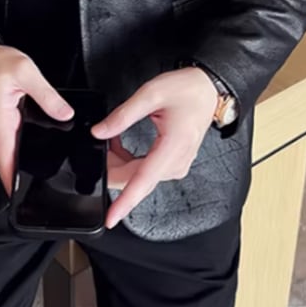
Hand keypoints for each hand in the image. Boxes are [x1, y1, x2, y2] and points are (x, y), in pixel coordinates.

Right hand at [0, 42, 73, 195]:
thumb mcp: (26, 73)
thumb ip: (46, 94)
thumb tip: (64, 113)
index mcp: (1, 119)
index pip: (4, 156)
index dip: (10, 177)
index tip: (16, 196)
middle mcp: (0, 126)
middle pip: (8, 159)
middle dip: (19, 177)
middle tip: (36, 194)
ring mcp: (3, 123)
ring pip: (12, 150)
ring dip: (21, 165)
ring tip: (41, 180)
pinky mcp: (7, 118)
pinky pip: (16, 138)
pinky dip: (25, 149)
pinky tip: (38, 152)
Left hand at [92, 67, 217, 228]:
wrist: (208, 89)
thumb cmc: (187, 90)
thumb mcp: (150, 94)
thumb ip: (123, 115)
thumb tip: (99, 132)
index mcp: (173, 148)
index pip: (143, 182)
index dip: (124, 202)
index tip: (110, 218)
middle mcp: (176, 163)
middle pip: (135, 179)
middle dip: (111, 168)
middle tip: (97, 146)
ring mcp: (176, 165)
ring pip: (138, 176)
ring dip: (119, 163)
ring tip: (109, 140)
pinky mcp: (173, 163)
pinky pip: (145, 170)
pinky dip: (129, 161)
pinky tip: (120, 145)